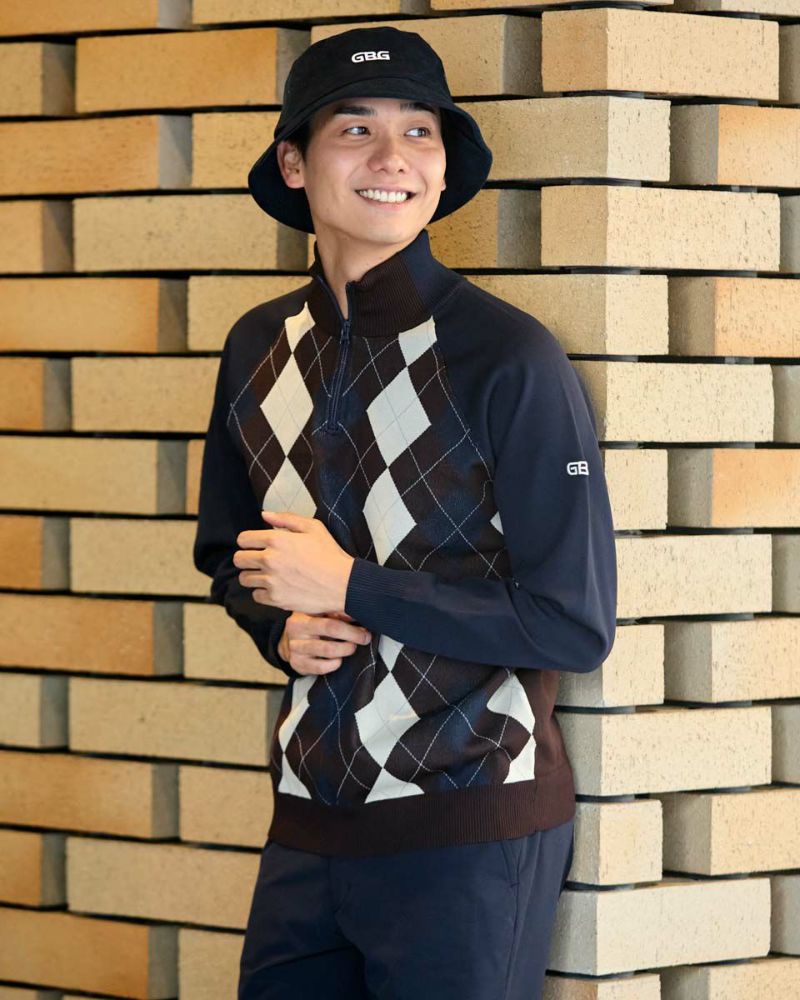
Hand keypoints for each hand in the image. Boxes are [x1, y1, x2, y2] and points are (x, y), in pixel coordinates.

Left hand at [235, 510, 354, 614]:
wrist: (343, 584)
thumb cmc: (330, 554)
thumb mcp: (313, 527)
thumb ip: (286, 518)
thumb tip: (264, 515)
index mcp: (276, 540)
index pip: (243, 539)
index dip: (247, 541)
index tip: (254, 545)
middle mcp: (269, 560)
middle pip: (239, 560)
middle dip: (245, 558)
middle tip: (257, 561)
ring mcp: (271, 581)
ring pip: (245, 579)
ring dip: (253, 576)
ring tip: (266, 575)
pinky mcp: (276, 599)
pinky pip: (256, 596)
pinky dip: (262, 593)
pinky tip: (274, 588)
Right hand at [278, 610, 371, 675]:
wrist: (289, 642)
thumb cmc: (310, 625)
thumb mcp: (318, 614)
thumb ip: (335, 612)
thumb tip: (358, 612)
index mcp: (303, 614)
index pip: (330, 617)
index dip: (351, 624)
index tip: (365, 626)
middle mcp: (296, 630)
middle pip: (330, 632)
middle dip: (352, 635)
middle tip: (364, 638)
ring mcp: (295, 648)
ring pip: (327, 650)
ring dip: (345, 649)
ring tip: (352, 647)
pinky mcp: (297, 664)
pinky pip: (320, 667)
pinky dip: (334, 664)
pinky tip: (338, 660)